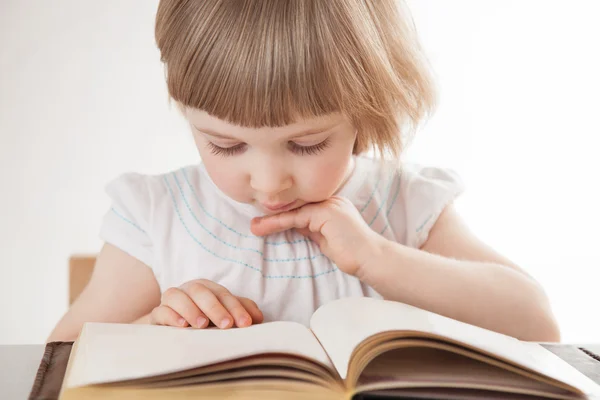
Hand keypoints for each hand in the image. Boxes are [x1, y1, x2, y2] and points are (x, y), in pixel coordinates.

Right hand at [149, 279, 263, 328]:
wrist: (171, 327)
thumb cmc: (204, 318)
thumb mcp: (223, 314)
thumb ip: (241, 311)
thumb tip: (258, 318)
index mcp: (208, 288)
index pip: (223, 294)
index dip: (236, 308)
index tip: (245, 324)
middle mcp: (189, 290)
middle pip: (201, 292)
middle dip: (215, 308)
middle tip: (227, 325)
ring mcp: (171, 300)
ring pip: (177, 296)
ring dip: (191, 309)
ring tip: (202, 325)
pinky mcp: (157, 314)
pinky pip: (161, 310)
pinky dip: (170, 316)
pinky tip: (181, 326)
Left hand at [250, 196, 384, 275]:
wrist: (371, 259)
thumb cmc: (352, 253)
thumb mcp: (326, 238)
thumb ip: (311, 229)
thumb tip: (293, 225)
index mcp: (331, 204)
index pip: (302, 206)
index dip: (283, 213)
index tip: (264, 221)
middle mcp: (330, 200)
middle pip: (296, 205)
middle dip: (274, 214)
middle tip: (254, 223)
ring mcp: (329, 204)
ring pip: (293, 210)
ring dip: (271, 220)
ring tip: (254, 227)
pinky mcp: (326, 213)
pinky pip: (296, 217)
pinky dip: (278, 223)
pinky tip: (264, 227)